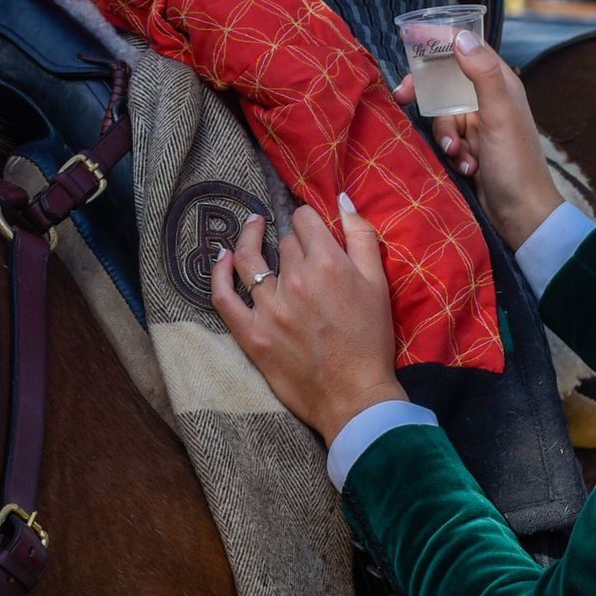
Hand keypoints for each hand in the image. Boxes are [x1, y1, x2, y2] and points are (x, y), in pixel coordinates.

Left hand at [210, 199, 405, 444]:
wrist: (354, 396)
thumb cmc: (370, 340)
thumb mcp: (378, 283)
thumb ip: (360, 237)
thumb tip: (341, 199)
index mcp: (327, 263)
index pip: (303, 221)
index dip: (306, 221)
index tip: (308, 229)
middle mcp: (294, 280)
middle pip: (282, 243)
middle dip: (291, 243)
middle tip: (299, 253)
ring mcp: (268, 308)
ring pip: (249, 260)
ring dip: (247, 238)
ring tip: (250, 226)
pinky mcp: (252, 334)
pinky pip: (223, 296)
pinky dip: (218, 273)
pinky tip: (221, 257)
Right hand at [398, 31, 563, 250]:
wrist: (522, 215)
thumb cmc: (516, 164)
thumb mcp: (499, 115)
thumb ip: (482, 75)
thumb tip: (460, 37)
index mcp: (501, 84)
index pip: (466, 49)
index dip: (439, 39)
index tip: (408, 34)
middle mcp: (489, 99)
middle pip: (445, 82)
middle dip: (426, 94)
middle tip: (402, 96)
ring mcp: (478, 125)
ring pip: (442, 115)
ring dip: (445, 136)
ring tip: (458, 154)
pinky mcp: (469, 148)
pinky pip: (446, 139)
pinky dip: (451, 152)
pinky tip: (466, 167)